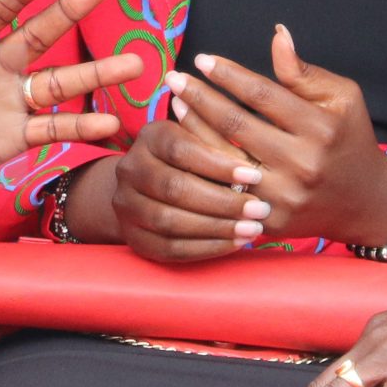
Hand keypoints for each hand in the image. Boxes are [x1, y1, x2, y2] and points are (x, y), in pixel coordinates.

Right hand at [74, 123, 270, 263]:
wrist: (147, 187)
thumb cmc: (190, 159)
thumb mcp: (201, 139)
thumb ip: (219, 141)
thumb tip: (253, 147)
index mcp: (150, 137)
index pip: (181, 149)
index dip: (219, 165)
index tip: (255, 176)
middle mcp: (130, 169)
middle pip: (174, 188)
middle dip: (222, 202)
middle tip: (260, 209)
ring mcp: (126, 205)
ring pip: (170, 221)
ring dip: (217, 228)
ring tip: (252, 229)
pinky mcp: (134, 237)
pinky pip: (169, 248)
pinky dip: (205, 248)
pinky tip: (235, 244)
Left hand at [168, 25, 386, 248]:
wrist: (365, 203)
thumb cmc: (349, 139)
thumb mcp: (343, 98)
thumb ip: (304, 72)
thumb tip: (277, 35)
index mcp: (321, 128)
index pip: (262, 94)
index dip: (228, 74)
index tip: (202, 59)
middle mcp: (302, 164)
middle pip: (236, 124)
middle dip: (199, 97)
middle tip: (173, 77)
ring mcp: (284, 196)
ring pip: (223, 158)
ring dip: (193, 128)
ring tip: (176, 103)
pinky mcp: (270, 221)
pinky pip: (224, 190)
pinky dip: (202, 165)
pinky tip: (186, 144)